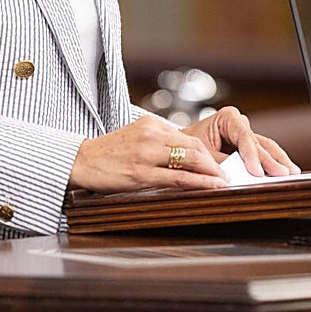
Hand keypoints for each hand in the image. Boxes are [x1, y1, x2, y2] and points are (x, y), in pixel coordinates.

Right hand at [68, 115, 228, 193]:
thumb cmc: (107, 154)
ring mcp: (146, 153)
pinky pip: (177, 177)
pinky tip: (212, 187)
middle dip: (216, 162)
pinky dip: (200, 182)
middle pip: (195, 146)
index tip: (223, 162)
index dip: (210, 152)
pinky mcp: (141, 173)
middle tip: (231, 174)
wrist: (79, 161)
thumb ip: (157, 143)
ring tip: (225, 182)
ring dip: (213, 172)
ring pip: (190, 159)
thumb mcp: (135, 138)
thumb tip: (183, 157)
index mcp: (151, 124)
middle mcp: (151, 135)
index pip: (188, 138)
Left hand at [181, 106, 299, 177]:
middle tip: (283, 173)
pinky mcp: (248, 148)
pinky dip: (273, 164)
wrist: (182, 149)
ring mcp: (245, 135)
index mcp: (227, 118)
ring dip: (278, 161)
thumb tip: (236, 174)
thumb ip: (220, 163)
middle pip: (259, 143)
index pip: (244, 137)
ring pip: (266, 148)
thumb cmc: (189, 147)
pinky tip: (284, 171)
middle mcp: (239, 124)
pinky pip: (263, 155)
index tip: (257, 172)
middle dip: (271, 160)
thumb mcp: (201, 154)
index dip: (252, 155)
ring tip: (291, 172)